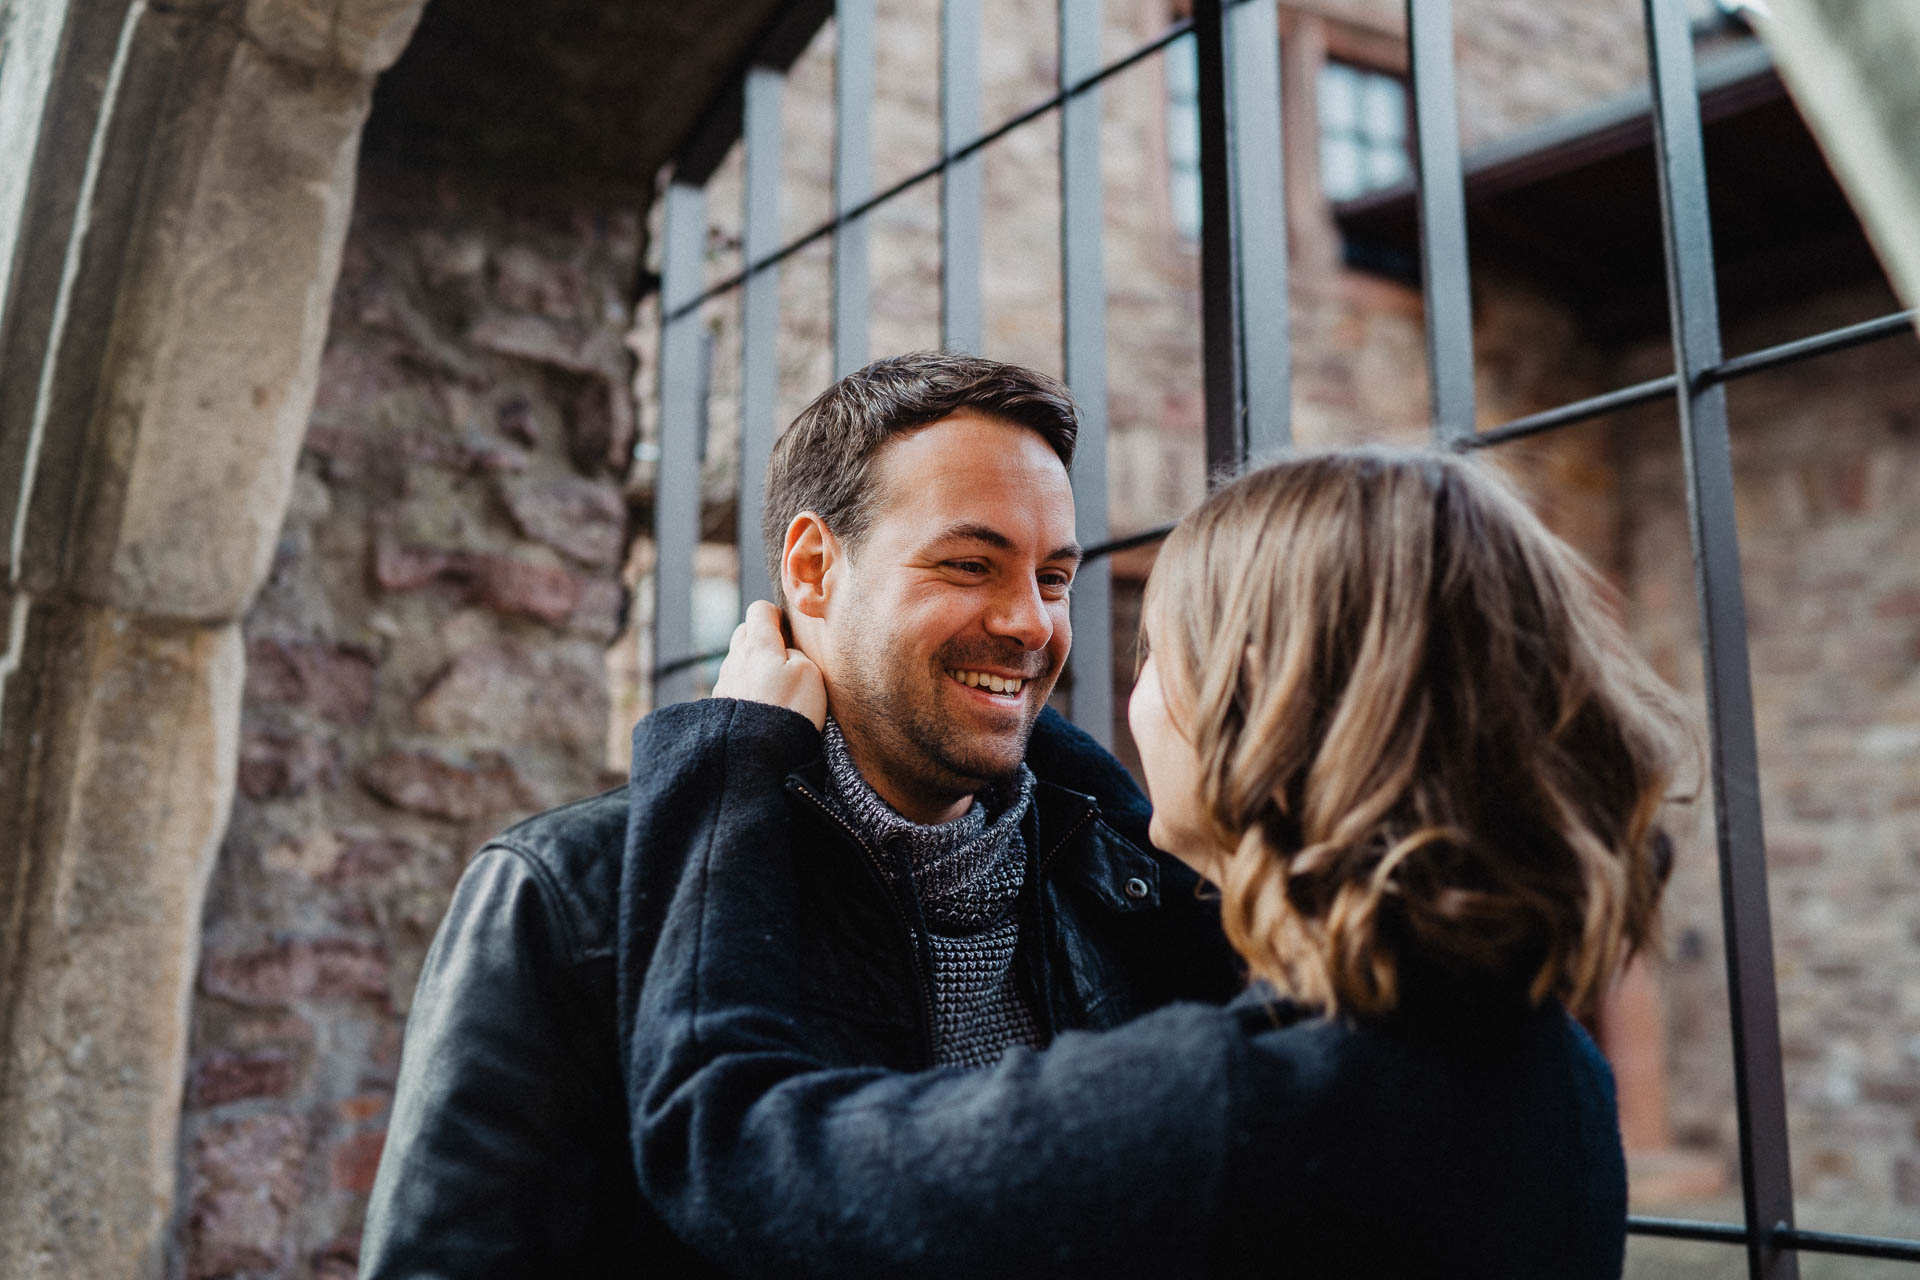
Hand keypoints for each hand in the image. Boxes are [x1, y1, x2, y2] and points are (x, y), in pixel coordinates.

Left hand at [711, 600, 827, 729]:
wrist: (755, 753)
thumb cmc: (789, 710)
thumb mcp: (810, 673)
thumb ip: (797, 653)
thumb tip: (786, 653)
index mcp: (757, 644)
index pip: (760, 609)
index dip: (777, 616)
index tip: (789, 632)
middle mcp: (735, 658)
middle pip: (745, 632)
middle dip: (762, 638)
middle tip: (783, 658)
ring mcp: (725, 682)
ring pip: (739, 660)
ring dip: (754, 667)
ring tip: (774, 688)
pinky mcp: (720, 705)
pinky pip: (734, 686)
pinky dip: (747, 689)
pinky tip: (762, 707)